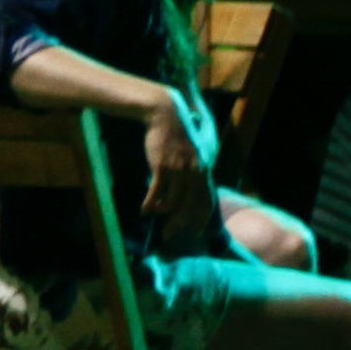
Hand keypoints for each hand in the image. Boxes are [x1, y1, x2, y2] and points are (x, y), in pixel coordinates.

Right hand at [140, 92, 213, 230]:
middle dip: (180, 224)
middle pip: (190, 206)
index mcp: (203, 169)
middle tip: (169, 234)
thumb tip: (186, 191)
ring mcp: (179, 170)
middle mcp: (194, 172)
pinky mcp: (162, 167)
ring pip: (172, 202)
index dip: (201, 218)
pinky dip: (150, 203)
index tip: (196, 232)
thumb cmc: (176, 135)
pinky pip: (156, 192)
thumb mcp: (190, 154)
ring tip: (153, 214)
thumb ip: (192, 172)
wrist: (165, 115)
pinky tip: (144, 209)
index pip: (206, 200)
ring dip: (161, 212)